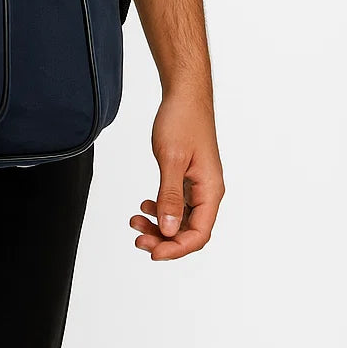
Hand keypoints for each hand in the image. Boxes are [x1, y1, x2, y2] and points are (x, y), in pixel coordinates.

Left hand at [129, 89, 224, 259]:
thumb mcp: (172, 159)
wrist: (184, 95)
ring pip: (180, 219)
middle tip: (137, 237)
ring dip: (159, 225)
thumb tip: (168, 231)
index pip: (198, 234)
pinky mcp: (187, 177)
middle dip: (163, 239)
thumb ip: (170, 196)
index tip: (152, 252)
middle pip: (189, 231)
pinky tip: (144, 206)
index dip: (176, 248)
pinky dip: (160, 209)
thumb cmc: (182, 120)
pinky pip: (176, 204)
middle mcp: (207, 192)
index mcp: (211, 191)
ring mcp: (197, 185)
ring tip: (135, 221)